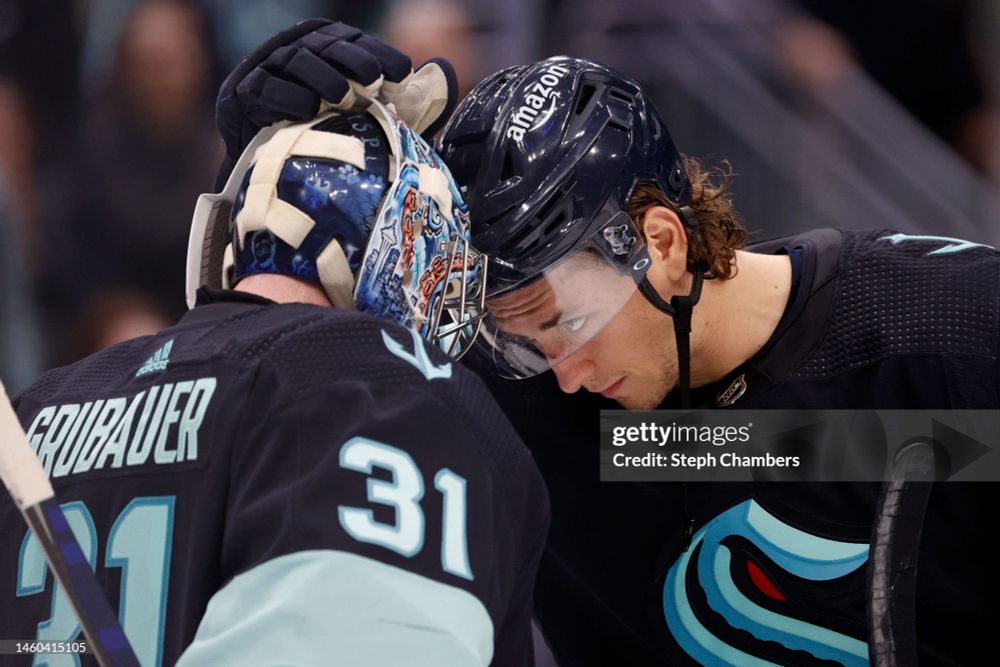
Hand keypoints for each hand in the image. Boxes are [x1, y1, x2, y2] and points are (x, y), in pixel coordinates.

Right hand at [215, 20, 456, 185]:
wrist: (269, 167)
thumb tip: (444, 72)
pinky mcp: (239, 95)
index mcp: (323, 45)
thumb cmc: (326, 136)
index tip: (403, 73)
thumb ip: (406, 97)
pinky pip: (263, 88)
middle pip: (324, 47)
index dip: (378, 53)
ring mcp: (263, 69)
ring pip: (294, 62)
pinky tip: (306, 110)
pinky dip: (285, 97)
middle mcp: (292, 49)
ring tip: (342, 97)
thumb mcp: (369, 115)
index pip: (352, 41)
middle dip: (352, 61)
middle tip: (375, 81)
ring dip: (320, 76)